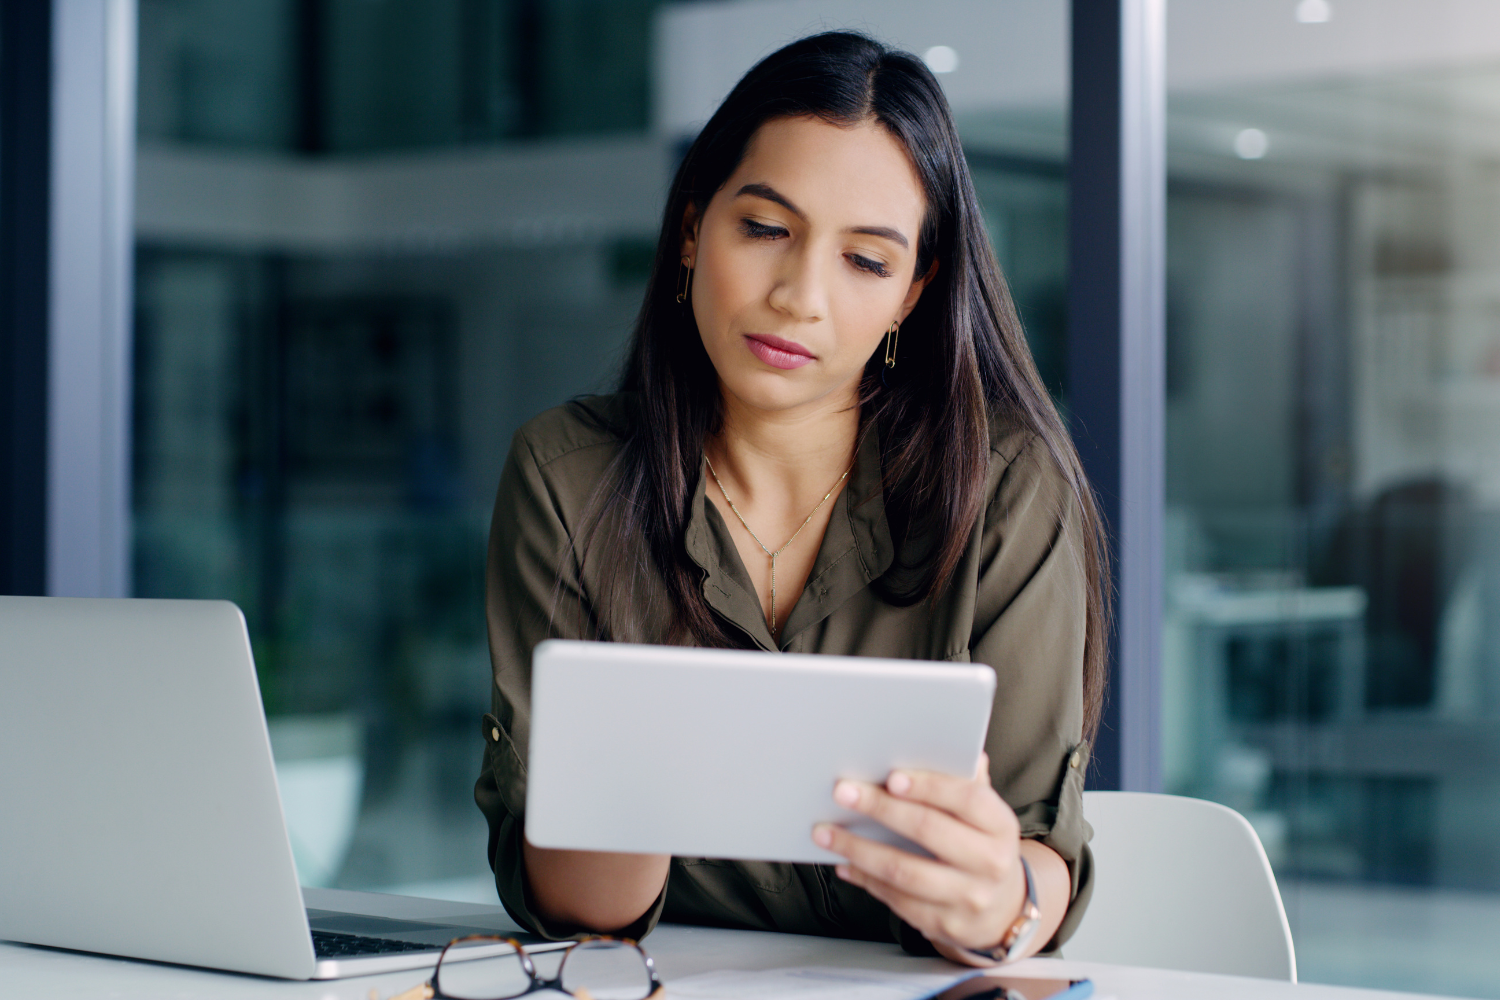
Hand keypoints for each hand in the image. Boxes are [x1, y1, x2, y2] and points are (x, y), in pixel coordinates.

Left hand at [812, 753, 1026, 962]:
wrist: (1001, 908)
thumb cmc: (981, 845)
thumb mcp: (984, 814)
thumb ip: (965, 782)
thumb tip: (946, 745)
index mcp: (1000, 825)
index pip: (967, 799)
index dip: (929, 786)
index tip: (891, 777)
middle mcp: (990, 863)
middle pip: (928, 831)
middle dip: (880, 808)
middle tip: (843, 792)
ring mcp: (967, 897)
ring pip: (903, 871)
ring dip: (858, 849)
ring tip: (825, 832)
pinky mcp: (943, 924)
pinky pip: (896, 899)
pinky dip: (865, 878)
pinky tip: (844, 862)